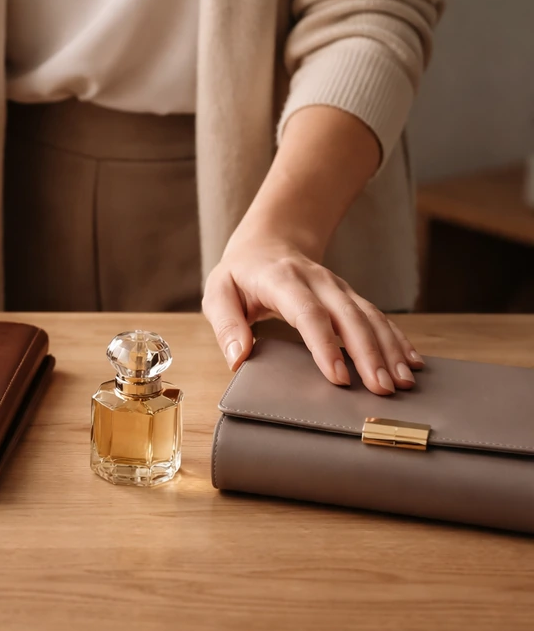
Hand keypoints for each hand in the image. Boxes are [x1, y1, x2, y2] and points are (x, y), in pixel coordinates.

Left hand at [202, 236, 424, 394]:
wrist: (268, 242)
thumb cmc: (240, 274)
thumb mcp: (218, 292)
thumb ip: (226, 324)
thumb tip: (238, 358)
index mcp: (283, 280)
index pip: (308, 314)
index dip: (325, 346)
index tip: (339, 377)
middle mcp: (318, 281)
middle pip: (349, 317)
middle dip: (369, 354)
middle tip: (382, 389)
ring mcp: (338, 288)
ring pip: (370, 317)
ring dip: (389, 349)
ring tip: (403, 381)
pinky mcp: (349, 297)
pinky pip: (378, 317)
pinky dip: (397, 338)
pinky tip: (412, 361)